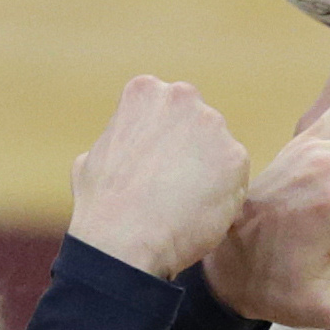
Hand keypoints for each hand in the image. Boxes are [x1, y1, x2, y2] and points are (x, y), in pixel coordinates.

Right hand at [66, 76, 248, 280]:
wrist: (124, 239)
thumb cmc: (102, 205)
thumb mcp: (94, 157)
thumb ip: (121, 141)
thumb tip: (125, 148)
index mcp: (145, 91)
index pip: (168, 110)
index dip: (164, 144)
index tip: (153, 169)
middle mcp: (182, 97)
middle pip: (199, 125)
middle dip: (192, 153)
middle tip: (173, 189)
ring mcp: (212, 124)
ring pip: (220, 151)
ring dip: (210, 175)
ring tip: (183, 205)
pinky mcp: (236, 157)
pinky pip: (236, 178)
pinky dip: (224, 197)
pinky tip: (200, 214)